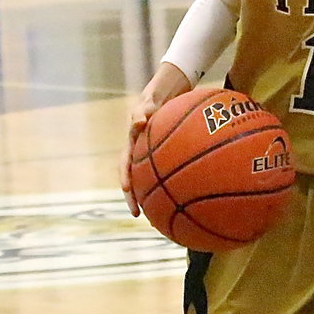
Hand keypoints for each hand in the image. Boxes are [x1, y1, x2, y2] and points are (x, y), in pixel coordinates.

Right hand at [119, 63, 191, 213]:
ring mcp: (152, 158)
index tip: (127, 192)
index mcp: (132, 144)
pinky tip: (189, 199)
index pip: (125, 165)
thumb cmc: (156, 98)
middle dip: (135, 197)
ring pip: (151, 181)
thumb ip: (145, 111)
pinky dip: (175, 186)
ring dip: (154, 198)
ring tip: (162, 218)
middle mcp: (140, 154)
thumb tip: (139, 121)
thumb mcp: (149, 101)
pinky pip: (169, 174)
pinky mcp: (164, 158)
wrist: (166, 95)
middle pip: (135, 179)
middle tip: (139, 215)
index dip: (125, 179)